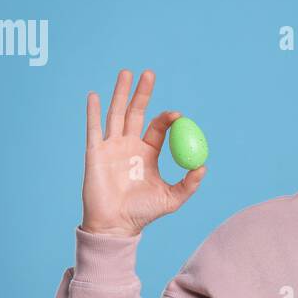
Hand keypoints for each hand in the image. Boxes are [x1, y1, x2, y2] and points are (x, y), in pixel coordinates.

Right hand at [79, 69, 205, 236]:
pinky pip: (94, 128)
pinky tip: (95, 95)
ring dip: (120, 93)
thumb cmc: (143, 213)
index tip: (177, 115)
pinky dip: (93, 112)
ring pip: (116, 114)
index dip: (167, 118)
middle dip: (142, 92)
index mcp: (148, 153)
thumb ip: (189, 183)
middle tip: (149, 73)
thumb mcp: (172, 199)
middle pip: (136, 112)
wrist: (116, 225)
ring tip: (126, 72)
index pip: (158, 127)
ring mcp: (111, 147)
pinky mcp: (95, 153)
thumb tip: (203, 166)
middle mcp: (130, 145)